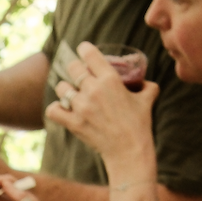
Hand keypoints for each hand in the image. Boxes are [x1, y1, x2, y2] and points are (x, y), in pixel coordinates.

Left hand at [44, 41, 156, 162]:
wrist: (129, 151)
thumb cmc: (140, 124)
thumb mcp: (148, 98)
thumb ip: (146, 85)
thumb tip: (144, 82)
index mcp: (110, 79)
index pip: (89, 53)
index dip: (84, 49)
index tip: (83, 50)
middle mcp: (93, 89)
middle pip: (72, 68)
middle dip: (75, 68)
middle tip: (78, 74)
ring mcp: (81, 107)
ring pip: (62, 88)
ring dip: (65, 89)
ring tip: (71, 94)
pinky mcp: (73, 123)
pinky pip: (53, 110)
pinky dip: (55, 109)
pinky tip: (61, 109)